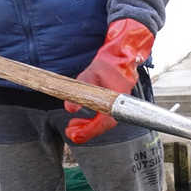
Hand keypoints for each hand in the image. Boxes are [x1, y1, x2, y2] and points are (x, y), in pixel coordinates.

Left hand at [65, 18, 153, 143]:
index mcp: (116, 100)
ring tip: (73, 126)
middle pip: (103, 126)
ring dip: (88, 127)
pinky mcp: (113, 104)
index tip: (75, 134)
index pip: (103, 122)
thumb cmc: (109, 64)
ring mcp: (117, 105)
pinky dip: (92, 121)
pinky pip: (103, 117)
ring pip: (103, 123)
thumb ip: (79, 90)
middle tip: (70, 132)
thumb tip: (69, 108)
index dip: (88, 130)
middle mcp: (119, 105)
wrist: (122, 55)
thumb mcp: (89, 75)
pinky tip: (82, 119)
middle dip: (85, 132)